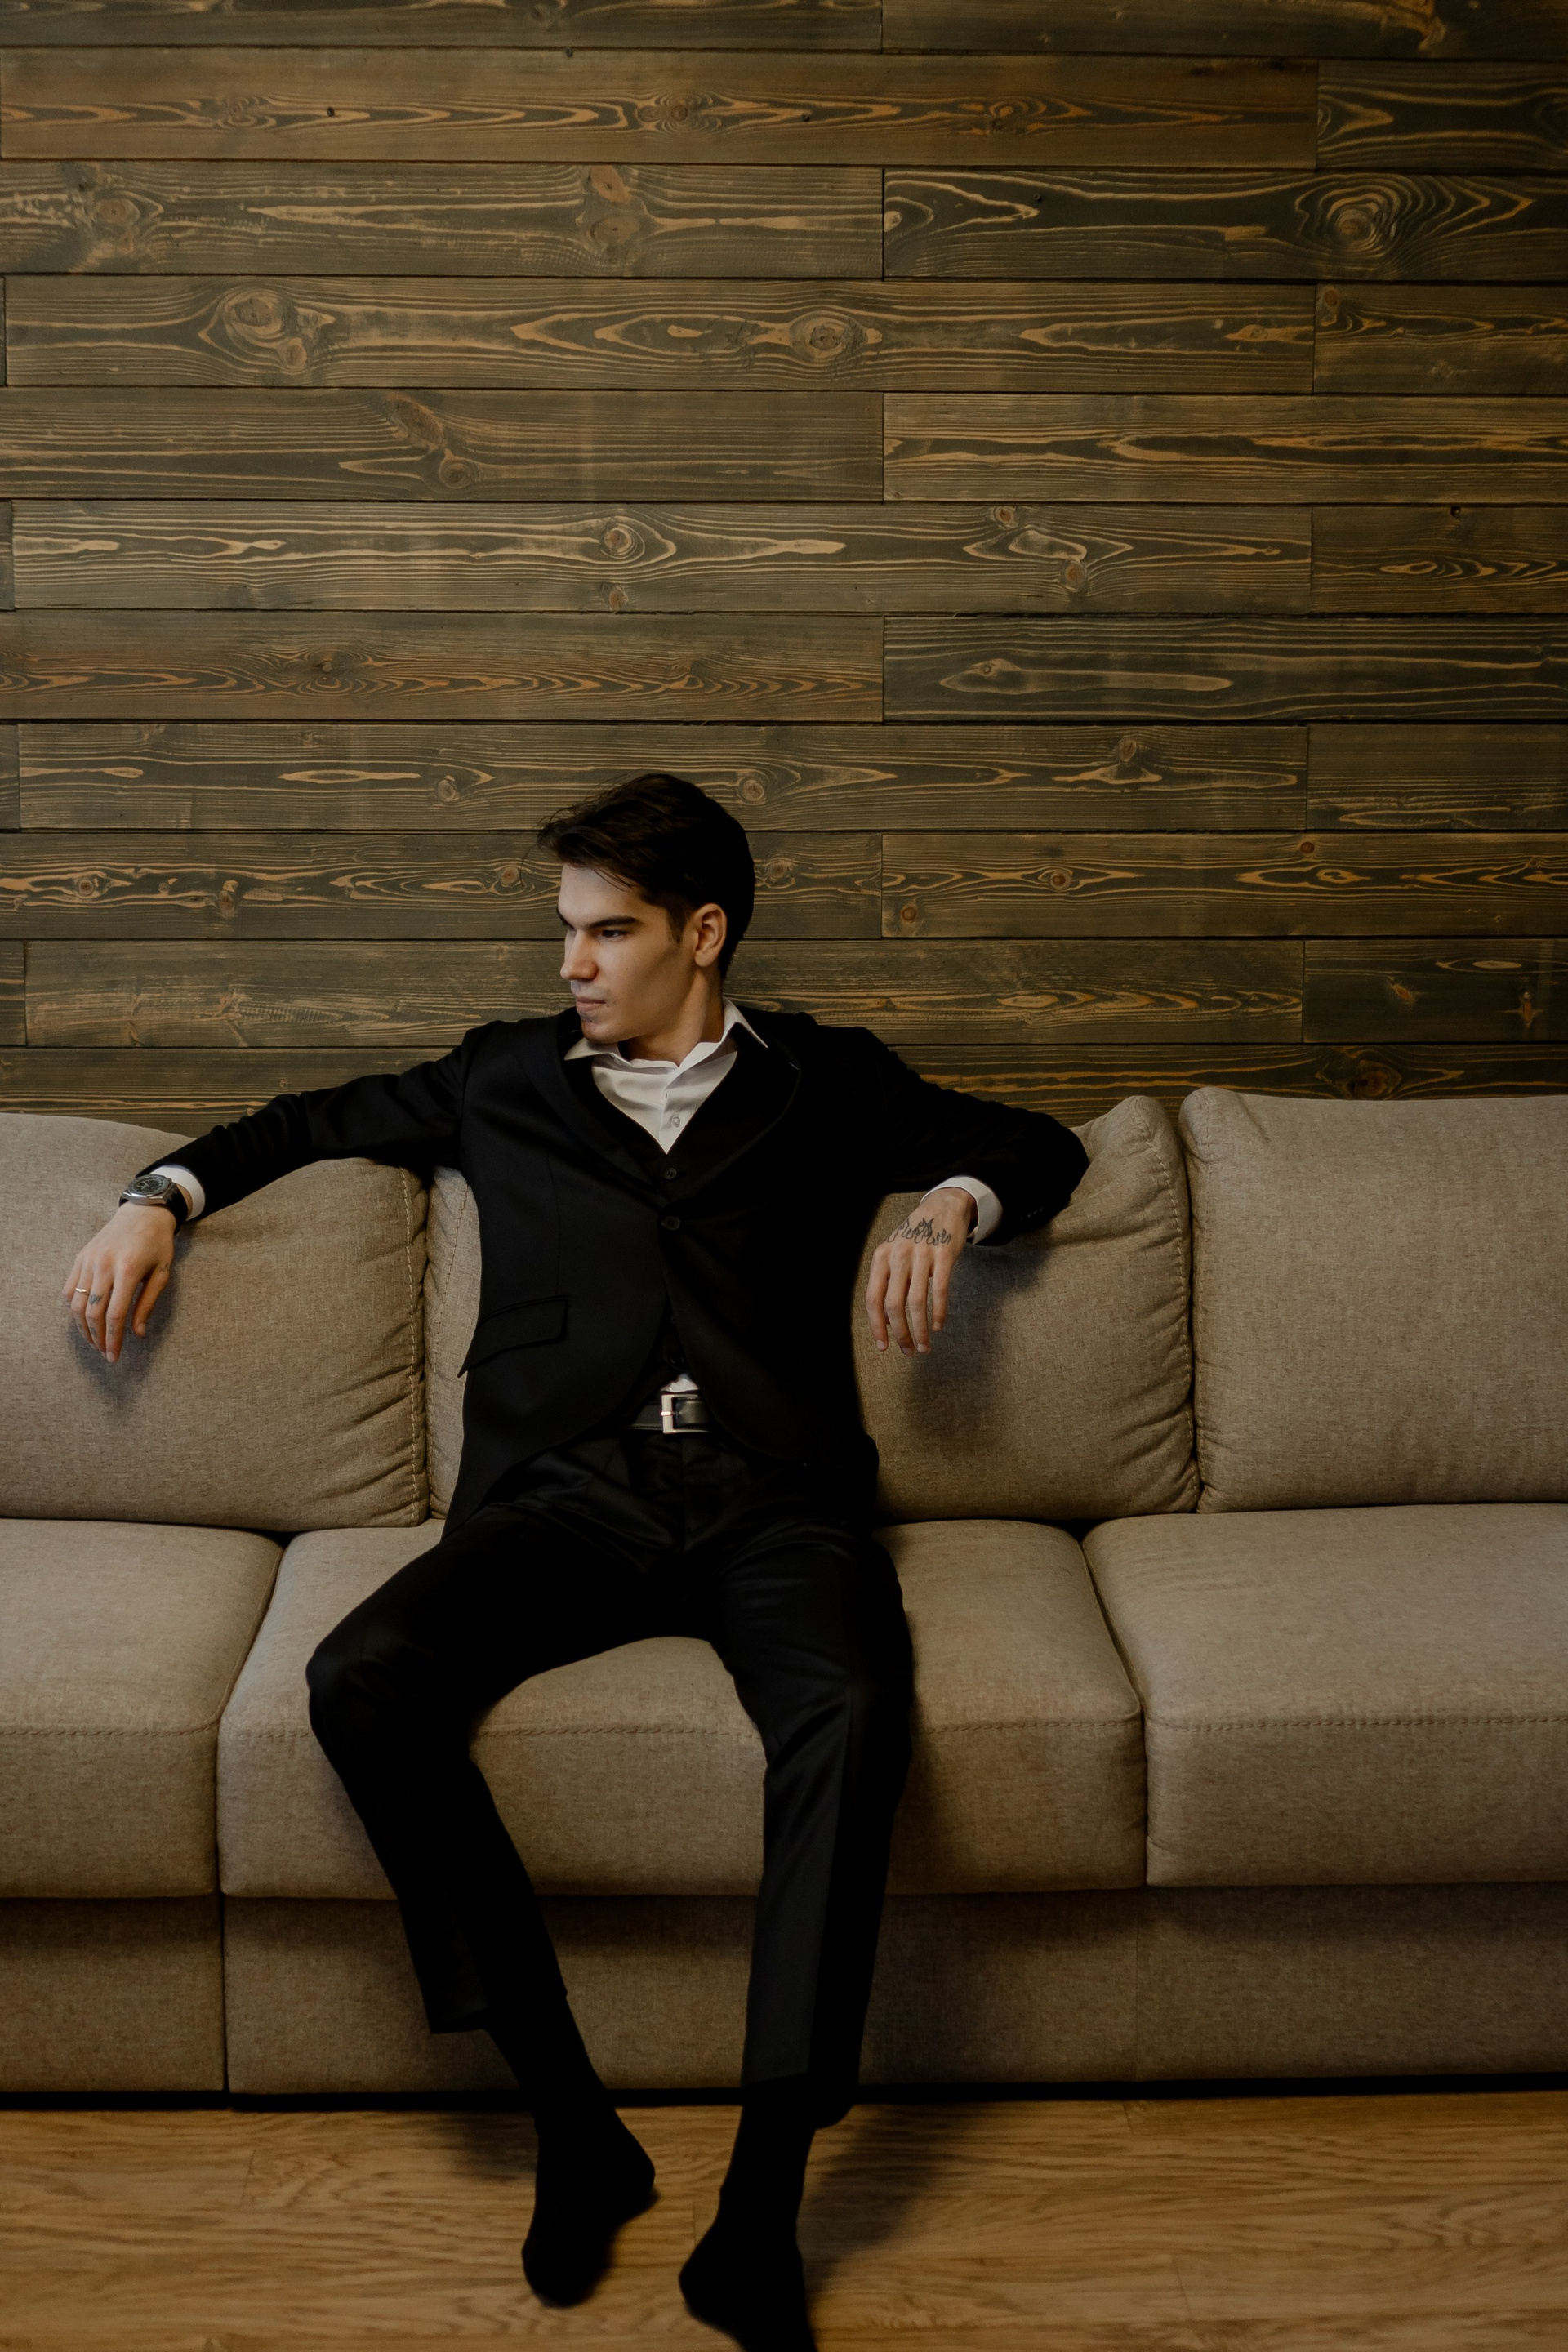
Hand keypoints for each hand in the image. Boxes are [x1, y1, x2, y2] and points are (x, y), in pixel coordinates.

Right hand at [63, 1202, 179, 1361]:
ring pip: (77, 1304)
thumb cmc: (157, 1244)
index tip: (114, 1357)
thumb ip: (147, 1304)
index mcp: (128, 1269)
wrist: (143, 1213)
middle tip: (104, 1354)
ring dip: (83, 1328)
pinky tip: (84, 1320)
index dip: (113, 1340)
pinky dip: (73, 1309)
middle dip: (97, 1339)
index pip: (115, 1314)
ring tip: (94, 1341)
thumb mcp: (162, 1274)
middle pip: (92, 1313)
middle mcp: (104, 1265)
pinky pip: (69, 1290)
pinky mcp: (80, 1257)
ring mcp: (88, 1260)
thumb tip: (137, 1334)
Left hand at [864, 1187, 974, 1356]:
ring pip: (915, 1302)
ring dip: (919, 1330)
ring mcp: (920, 1254)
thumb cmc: (916, 1236)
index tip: (883, 1346)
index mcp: (881, 1257)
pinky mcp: (943, 1255)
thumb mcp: (894, 1253)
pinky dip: (938, 1313)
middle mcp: (897, 1255)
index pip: (873, 1299)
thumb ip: (887, 1282)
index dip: (876, 1327)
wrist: (942, 1207)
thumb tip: (884, 1321)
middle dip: (900, 1334)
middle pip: (893, 1305)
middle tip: (908, 1351)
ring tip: (924, 1346)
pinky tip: (938, 1326)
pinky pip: (939, 1291)